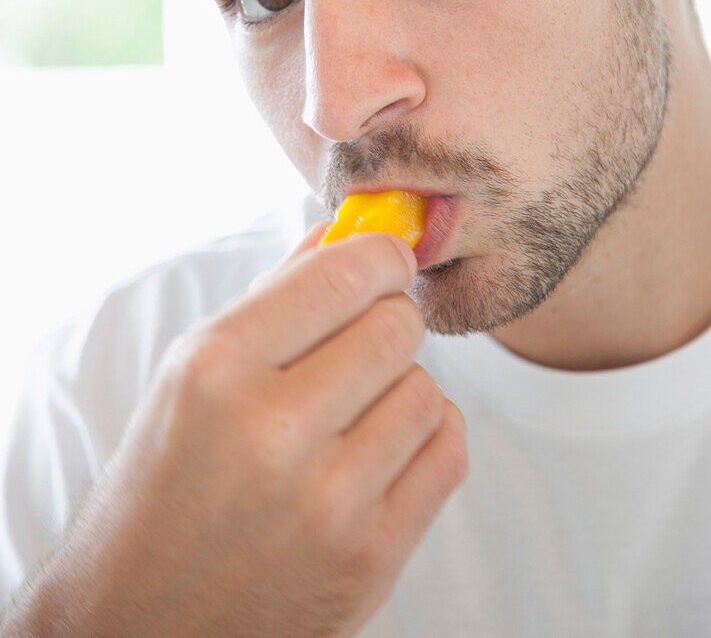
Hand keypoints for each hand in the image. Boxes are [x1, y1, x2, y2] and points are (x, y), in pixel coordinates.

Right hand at [13, 222, 467, 637]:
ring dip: (399, 389)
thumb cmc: (166, 480)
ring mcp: (328, 500)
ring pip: (426, 387)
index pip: (345, 272)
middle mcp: (272, 430)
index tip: (384, 262)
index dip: (380, 256)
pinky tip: (379, 451)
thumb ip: (277, 294)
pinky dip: (424, 440)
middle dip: (386, 321)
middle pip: (397, 324)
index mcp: (216, 367)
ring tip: (350, 415)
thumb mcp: (192, 373)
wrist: (144, 621)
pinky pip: (448, 451)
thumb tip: (350, 230)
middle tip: (357, 345)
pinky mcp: (370, 557)